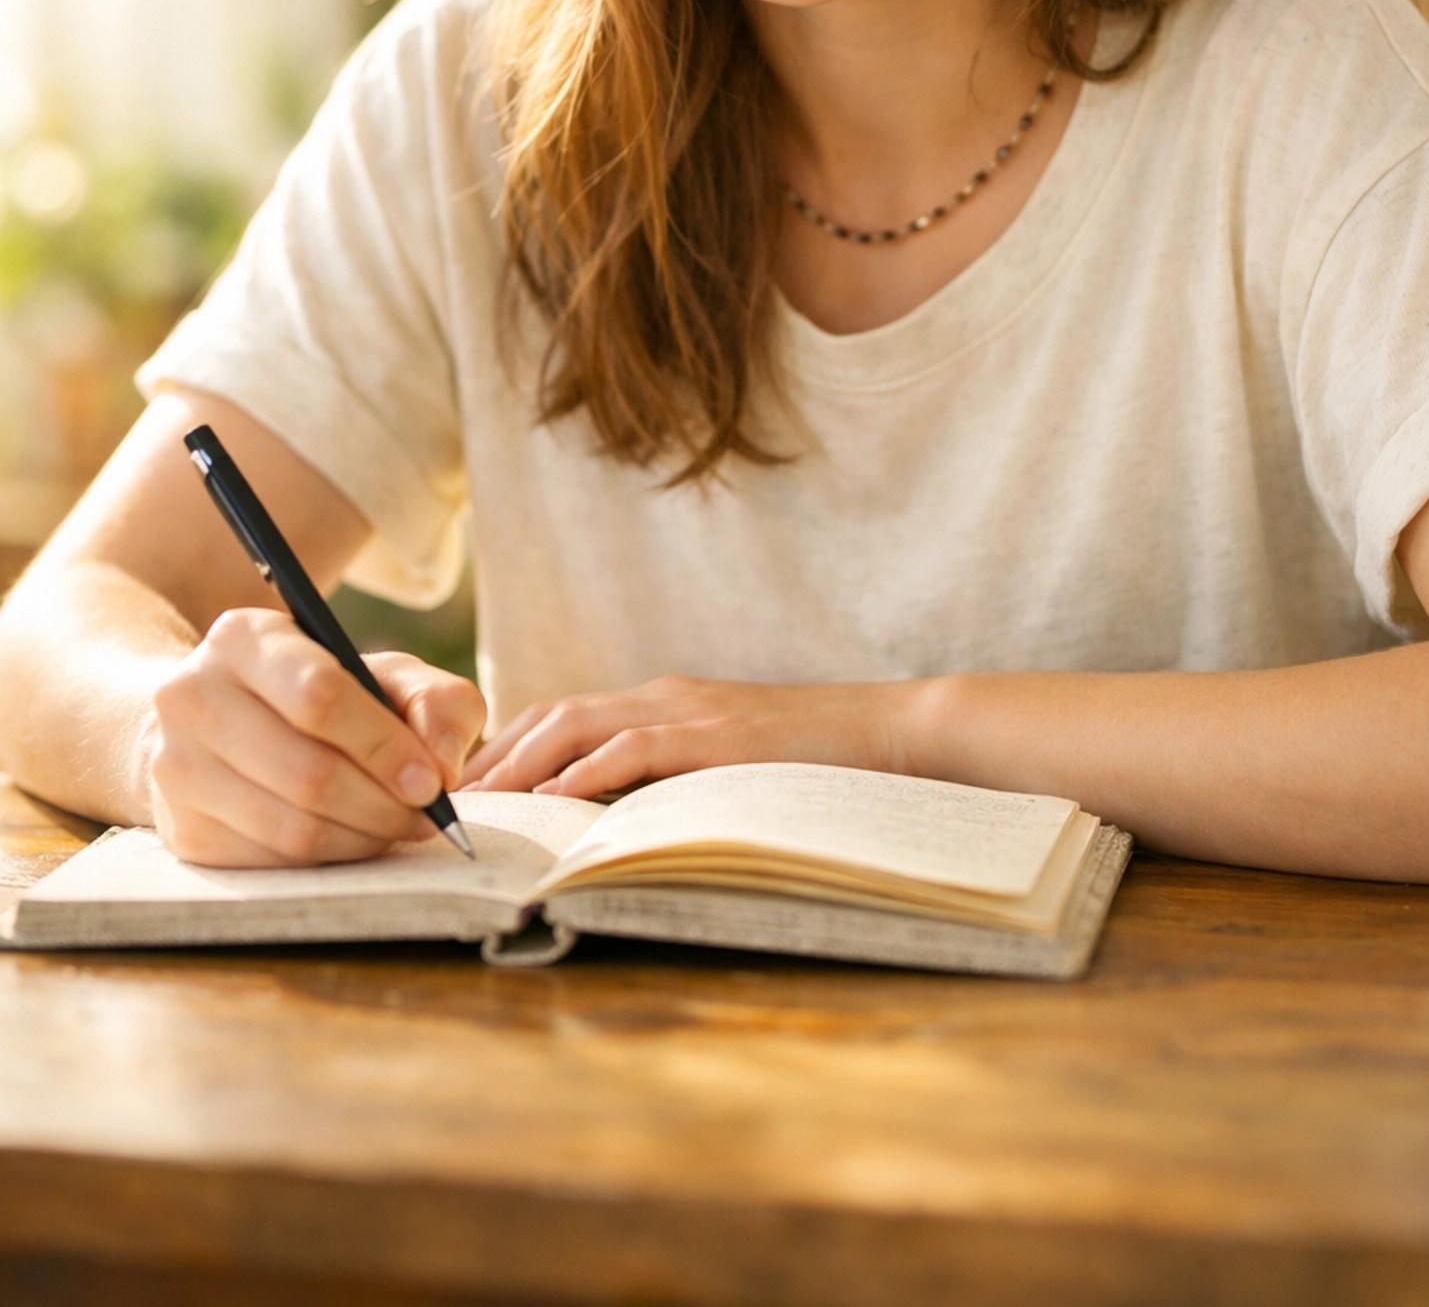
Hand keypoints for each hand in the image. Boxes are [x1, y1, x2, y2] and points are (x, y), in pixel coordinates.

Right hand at [145, 609, 486, 866]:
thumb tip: (442, 766)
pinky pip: (272, 863)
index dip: (384, 746)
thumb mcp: (383, 673)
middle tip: (427, 815)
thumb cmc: (319, 692)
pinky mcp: (182, 830)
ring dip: (362, 838)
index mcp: (243, 638)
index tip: (432, 780)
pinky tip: (353, 839)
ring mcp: (177, 768)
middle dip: (383, 803)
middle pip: (307, 772)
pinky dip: (328, 860)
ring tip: (398, 827)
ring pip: (291, 827)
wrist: (221, 720)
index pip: (320, 697)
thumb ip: (435, 701)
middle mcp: (192, 697)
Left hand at [461, 673, 926, 798]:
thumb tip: (616, 829)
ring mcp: (689, 711)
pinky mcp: (715, 737)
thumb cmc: (812, 762)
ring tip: (476, 804)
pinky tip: (551, 801)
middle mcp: (663, 697)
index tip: (463, 791)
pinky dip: (585, 772)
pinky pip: (634, 749)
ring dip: (520, 764)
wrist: (888, 731)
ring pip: (578, 723)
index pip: (563, 716)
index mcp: (663, 702)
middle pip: (552, 714)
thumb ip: (674, 780)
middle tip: (442, 802)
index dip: (508, 749)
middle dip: (493, 757)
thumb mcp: (728, 766)